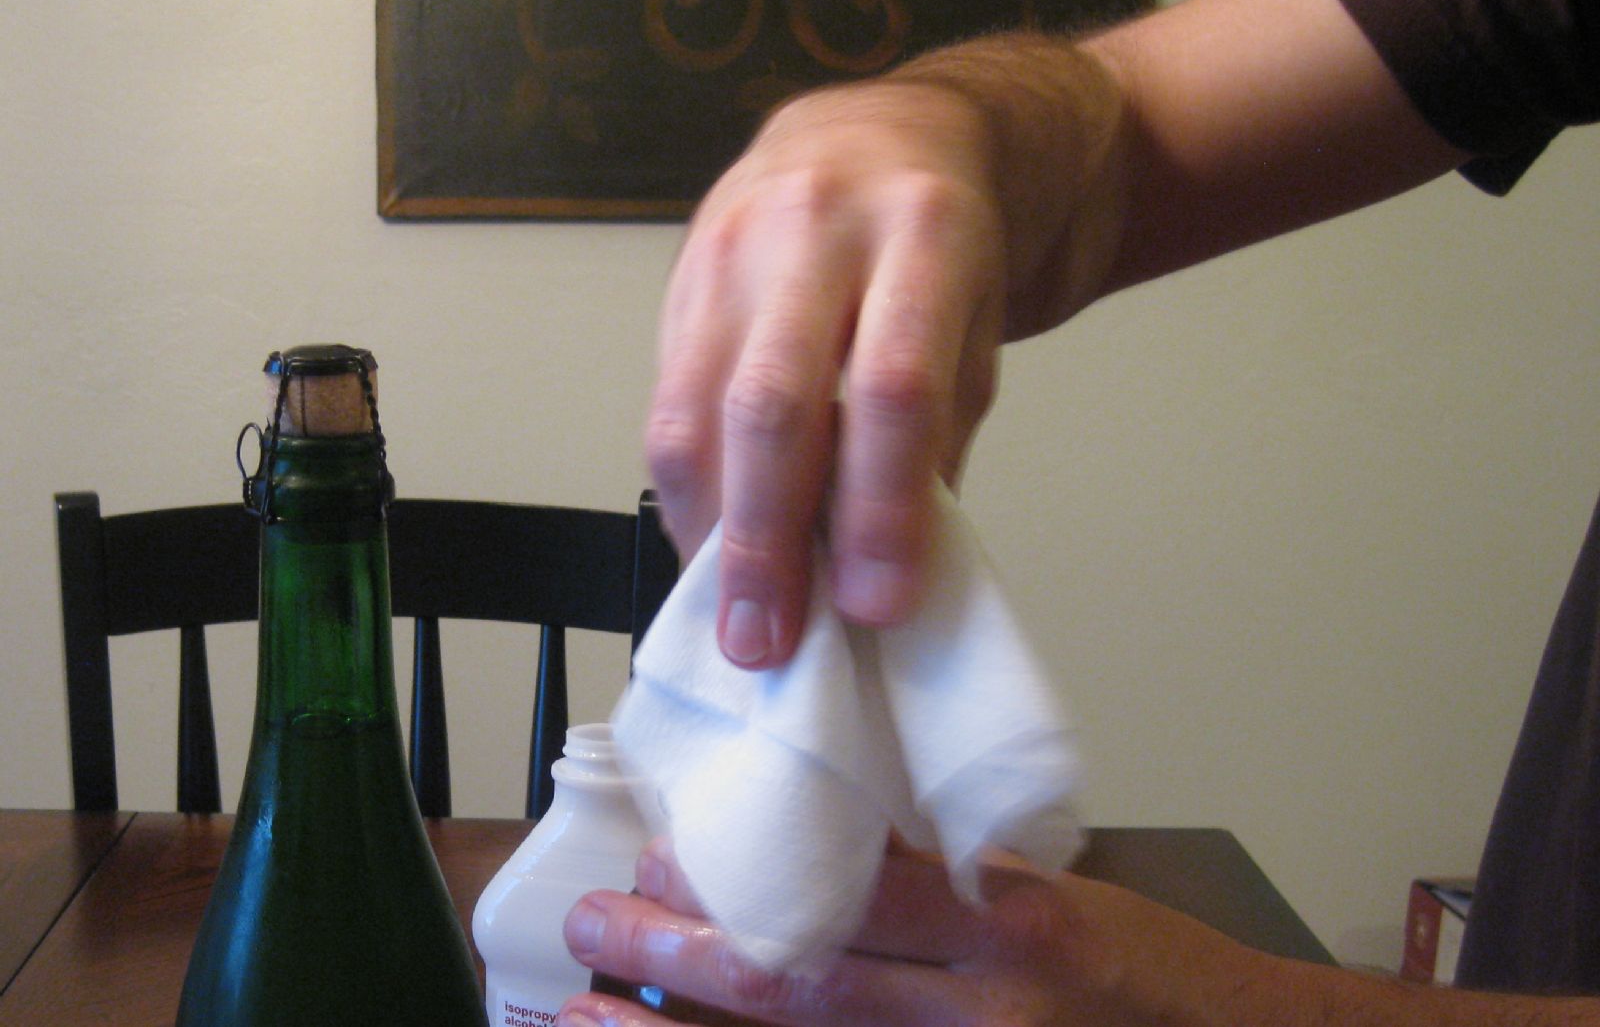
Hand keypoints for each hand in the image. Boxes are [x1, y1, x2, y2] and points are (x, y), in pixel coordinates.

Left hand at [557, 838, 1273, 1026]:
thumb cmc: (1156, 973)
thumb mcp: (1061, 896)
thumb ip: (949, 880)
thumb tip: (828, 851)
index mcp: (1014, 927)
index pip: (853, 888)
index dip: (746, 872)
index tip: (665, 849)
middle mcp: (982, 1015)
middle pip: (801, 988)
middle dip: (680, 954)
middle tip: (592, 922)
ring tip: (582, 1020)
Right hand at [645, 79, 1011, 666]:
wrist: (872, 139)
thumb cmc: (940, 254)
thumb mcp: (974, 335)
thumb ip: (932, 443)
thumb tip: (880, 579)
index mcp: (923, 234)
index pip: (892, 385)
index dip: (881, 506)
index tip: (876, 605)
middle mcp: (818, 228)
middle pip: (773, 402)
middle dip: (768, 538)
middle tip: (771, 641)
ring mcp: (734, 243)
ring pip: (696, 406)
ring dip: (707, 531)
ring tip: (729, 620)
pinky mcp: (679, 274)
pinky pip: (666, 399)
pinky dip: (685, 491)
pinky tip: (707, 549)